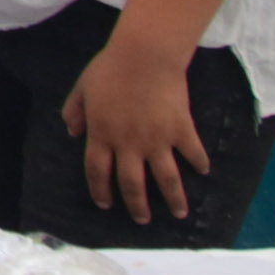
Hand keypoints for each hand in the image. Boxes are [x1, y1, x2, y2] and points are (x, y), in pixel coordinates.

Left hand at [62, 39, 211, 223]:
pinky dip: (199, 163)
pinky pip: (192, 152)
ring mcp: (157, 140)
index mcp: (102, 135)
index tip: (105, 204)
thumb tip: (71, 132)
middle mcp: (129, 144)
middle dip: (137, 205)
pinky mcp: (181, 130)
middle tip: (141, 219)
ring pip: (166, 179)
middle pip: (132, 184)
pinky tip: (203, 171)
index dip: (100, 191)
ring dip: (173, 199)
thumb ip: (74, 111)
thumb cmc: (110, 68)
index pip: (98, 172)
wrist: (145, 55)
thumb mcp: (82, 88)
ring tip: (179, 213)